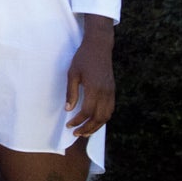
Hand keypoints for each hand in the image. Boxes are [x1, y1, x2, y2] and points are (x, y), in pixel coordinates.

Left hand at [65, 18, 115, 137]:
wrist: (99, 46)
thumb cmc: (83, 58)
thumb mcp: (72, 73)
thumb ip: (71, 92)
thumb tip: (68, 109)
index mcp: (94, 88)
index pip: (86, 111)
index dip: (77, 121)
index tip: (69, 125)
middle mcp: (105, 92)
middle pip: (98, 118)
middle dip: (87, 128)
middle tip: (76, 134)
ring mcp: (111, 92)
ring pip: (106, 116)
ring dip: (96, 126)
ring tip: (85, 132)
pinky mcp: (112, 90)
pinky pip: (110, 109)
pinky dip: (103, 118)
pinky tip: (95, 121)